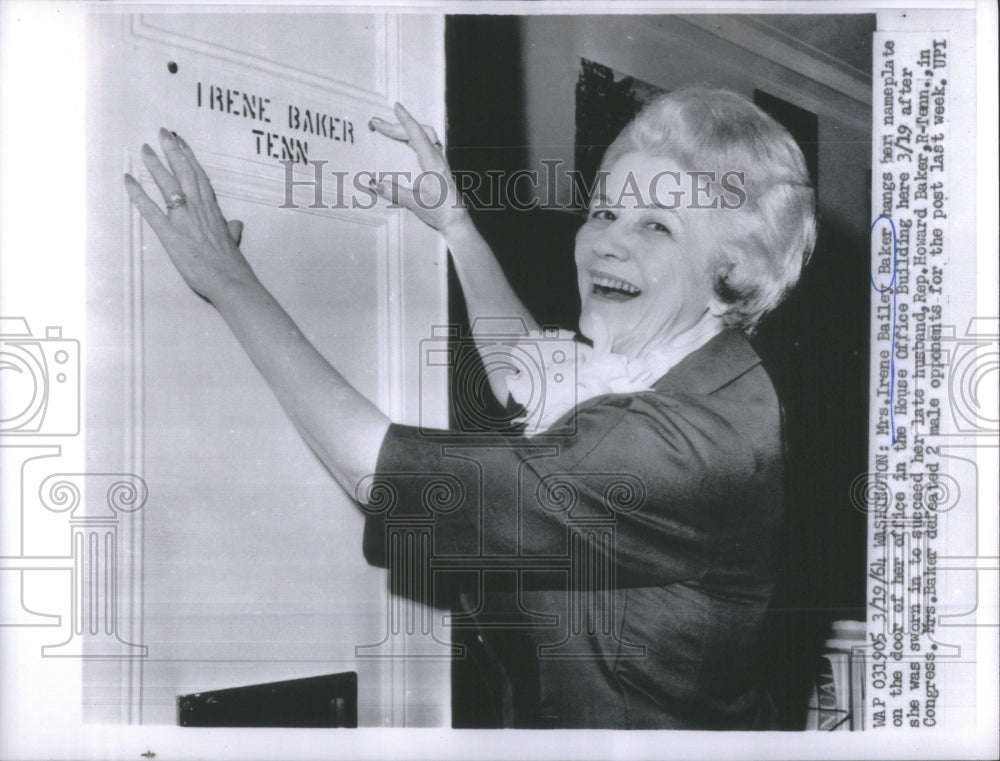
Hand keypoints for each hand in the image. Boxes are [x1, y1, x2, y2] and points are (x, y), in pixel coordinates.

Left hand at [124, 129, 251, 302]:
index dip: (190, 158)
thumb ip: (231, 231)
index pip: (200, 177)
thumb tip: (235, 225)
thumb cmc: (232, 265)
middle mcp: (198, 209)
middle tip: (162, 133)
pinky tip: (128, 180)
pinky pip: (150, 209)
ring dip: (155, 165)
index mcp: (213, 210)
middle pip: (184, 173)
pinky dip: (137, 194)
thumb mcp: (234, 242)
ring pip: (169, 184)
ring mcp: (184, 219)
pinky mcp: (170, 233)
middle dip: (173, 151)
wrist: (230, 281)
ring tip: (144, 149)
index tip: (182, 142)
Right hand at [369, 103, 468, 234]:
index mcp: (433, 163)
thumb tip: (374, 183)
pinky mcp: (439, 167)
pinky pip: (427, 144)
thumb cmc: (440, 212)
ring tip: (390, 129)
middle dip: (398, 125)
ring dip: (408, 129)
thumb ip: (393, 192)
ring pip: (425, 136)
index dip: (406, 120)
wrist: (456, 221)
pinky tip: (405, 142)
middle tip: (378, 124)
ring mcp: (440, 161)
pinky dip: (414, 137)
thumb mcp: (414, 202)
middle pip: (419, 132)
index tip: (396, 107)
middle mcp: (438, 159)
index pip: (418, 135)